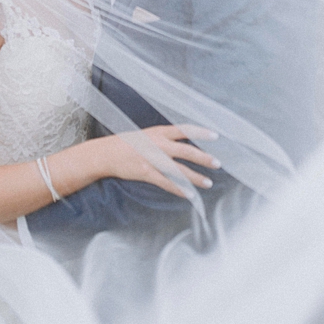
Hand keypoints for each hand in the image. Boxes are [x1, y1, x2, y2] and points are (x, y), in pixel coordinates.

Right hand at [97, 125, 220, 198]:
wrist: (106, 153)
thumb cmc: (128, 143)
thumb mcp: (148, 134)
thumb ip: (164, 138)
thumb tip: (183, 143)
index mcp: (159, 132)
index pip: (184, 130)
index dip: (201, 132)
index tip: (215, 136)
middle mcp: (158, 144)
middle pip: (186, 151)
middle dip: (203, 158)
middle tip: (218, 163)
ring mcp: (152, 159)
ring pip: (179, 170)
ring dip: (195, 177)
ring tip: (208, 183)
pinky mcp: (146, 173)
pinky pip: (167, 183)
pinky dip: (179, 189)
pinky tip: (189, 194)